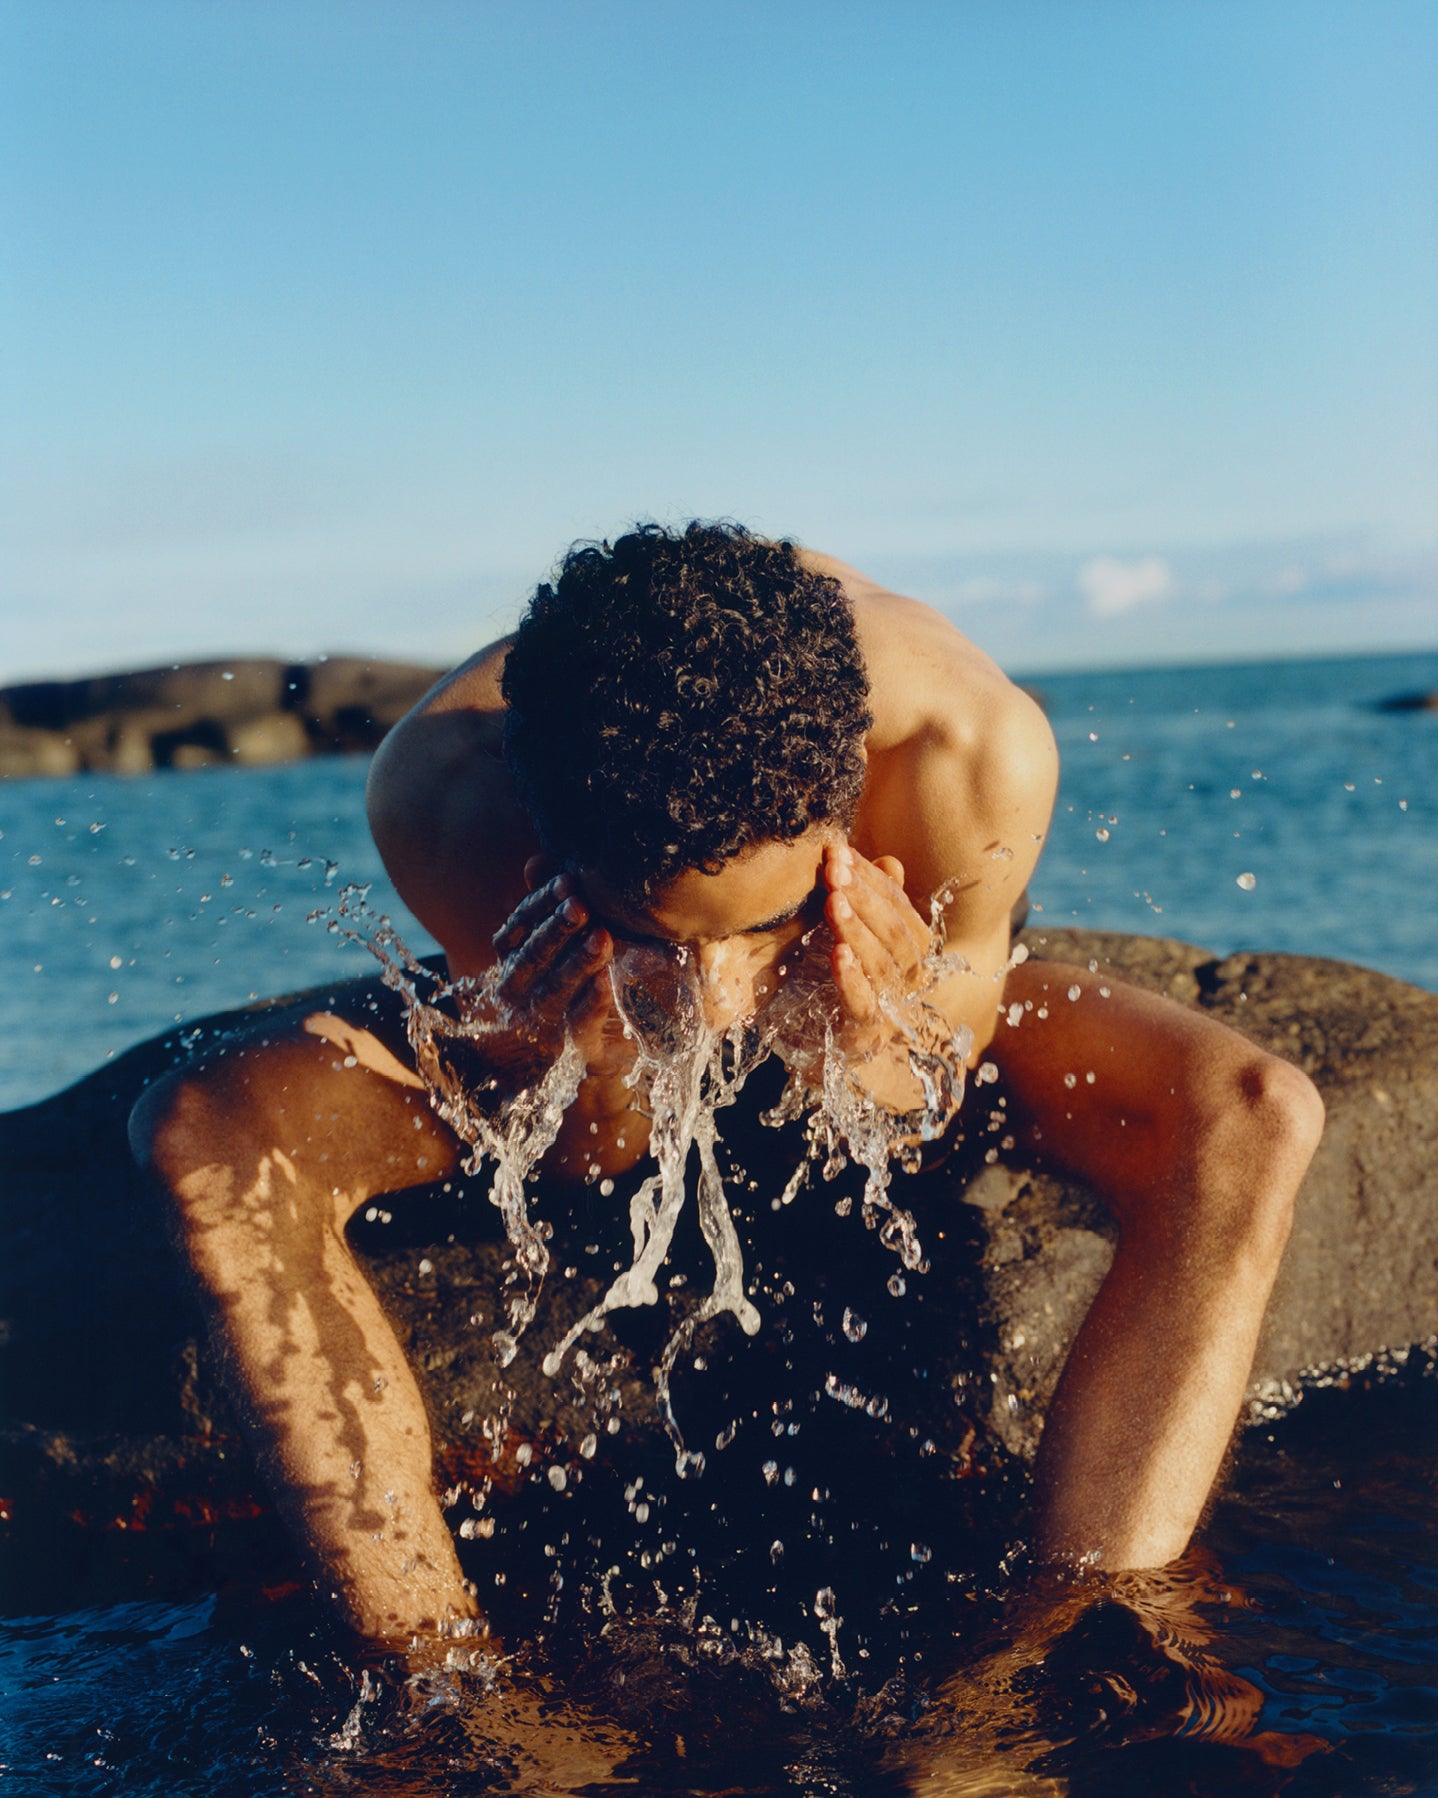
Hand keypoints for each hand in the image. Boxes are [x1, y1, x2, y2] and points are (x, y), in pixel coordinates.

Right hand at [478, 857, 632, 1086]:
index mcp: (513, 964)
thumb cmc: (585, 978)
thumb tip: (534, 862)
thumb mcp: (569, 937)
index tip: (566, 882)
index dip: (538, 905)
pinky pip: (580, 1027)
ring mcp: (546, 1026)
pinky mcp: (577, 1051)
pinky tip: (606, 981)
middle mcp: (521, 996)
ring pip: (553, 991)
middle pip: (531, 959)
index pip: (516, 930)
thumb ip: (550, 902)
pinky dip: (591, 1004)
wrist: (610, 1045)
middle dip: (556, 930)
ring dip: (576, 963)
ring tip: (601, 937)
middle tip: (581, 906)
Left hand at [822, 843, 933, 1058]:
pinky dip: (852, 978)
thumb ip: (879, 902)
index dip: (869, 876)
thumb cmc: (861, 982)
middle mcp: (913, 973)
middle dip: (862, 896)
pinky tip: (837, 955)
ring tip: (833, 902)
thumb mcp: (868, 937)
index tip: (839, 850)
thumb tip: (890, 862)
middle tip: (833, 868)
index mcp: (916, 946)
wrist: (849, 1048)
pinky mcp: (869, 1030)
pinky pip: (864, 1002)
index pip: (896, 903)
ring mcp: (893, 1004)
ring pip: (880, 962)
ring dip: (856, 930)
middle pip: (892, 930)